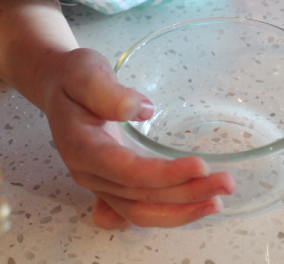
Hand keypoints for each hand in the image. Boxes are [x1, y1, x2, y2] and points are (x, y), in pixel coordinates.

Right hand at [38, 48, 234, 228]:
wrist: (57, 87)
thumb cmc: (72, 78)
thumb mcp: (84, 71)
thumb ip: (106, 91)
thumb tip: (140, 110)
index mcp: (81, 148)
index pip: (127, 171)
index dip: (164, 174)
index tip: (200, 165)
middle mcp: (89, 174)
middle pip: (140, 197)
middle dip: (185, 195)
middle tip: (225, 182)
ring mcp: (99, 183)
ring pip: (140, 211)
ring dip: (181, 210)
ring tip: (217, 200)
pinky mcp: (111, 184)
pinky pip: (137, 209)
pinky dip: (166, 213)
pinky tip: (193, 208)